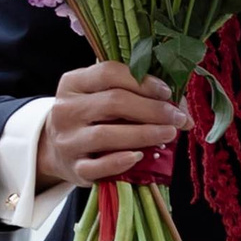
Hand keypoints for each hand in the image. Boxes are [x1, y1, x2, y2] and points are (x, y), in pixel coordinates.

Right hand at [36, 62, 189, 188]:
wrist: (58, 149)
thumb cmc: (92, 118)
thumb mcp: (103, 97)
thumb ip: (137, 95)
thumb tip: (182, 110)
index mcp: (74, 84)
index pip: (109, 73)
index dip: (142, 81)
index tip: (167, 92)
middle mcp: (66, 110)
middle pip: (112, 103)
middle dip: (152, 110)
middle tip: (177, 118)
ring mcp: (67, 140)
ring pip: (105, 135)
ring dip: (143, 134)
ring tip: (169, 134)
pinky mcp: (72, 167)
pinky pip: (96, 167)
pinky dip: (119, 162)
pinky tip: (139, 156)